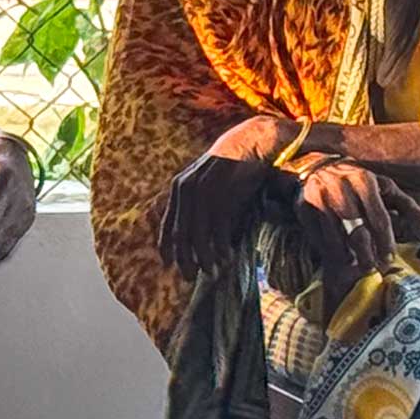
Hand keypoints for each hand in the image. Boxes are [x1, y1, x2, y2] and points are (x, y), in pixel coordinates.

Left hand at [159, 118, 292, 275]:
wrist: (253, 141)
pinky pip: (217, 227)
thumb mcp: (209, 184)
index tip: (169, 266)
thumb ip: (200, 204)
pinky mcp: (221, 192)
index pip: (167, 224)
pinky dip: (221, 246)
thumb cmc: (234, 167)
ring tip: (213, 271)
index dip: (166, 247)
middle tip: (192, 276)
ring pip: (198, 234)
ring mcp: (202, 190)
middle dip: (185, 258)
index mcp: (179, 188)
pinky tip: (227, 257)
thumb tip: (196, 232)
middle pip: (180, 233)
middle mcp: (185, 188)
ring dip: (205, 256)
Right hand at [288, 159, 419, 294]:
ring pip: (337, 237)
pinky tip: (341, 255)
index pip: (379, 218)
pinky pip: (319, 236)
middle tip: (374, 268)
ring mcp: (319, 198)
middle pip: (357, 231)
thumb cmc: (356, 180)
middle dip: (368, 254)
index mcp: (364, 180)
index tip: (390, 259)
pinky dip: (330, 249)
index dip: (386, 242)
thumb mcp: (383, 187)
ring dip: (349, 255)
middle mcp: (340, 187)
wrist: (315, 166)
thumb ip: (406, 205)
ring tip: (358, 265)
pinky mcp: (303, 207)